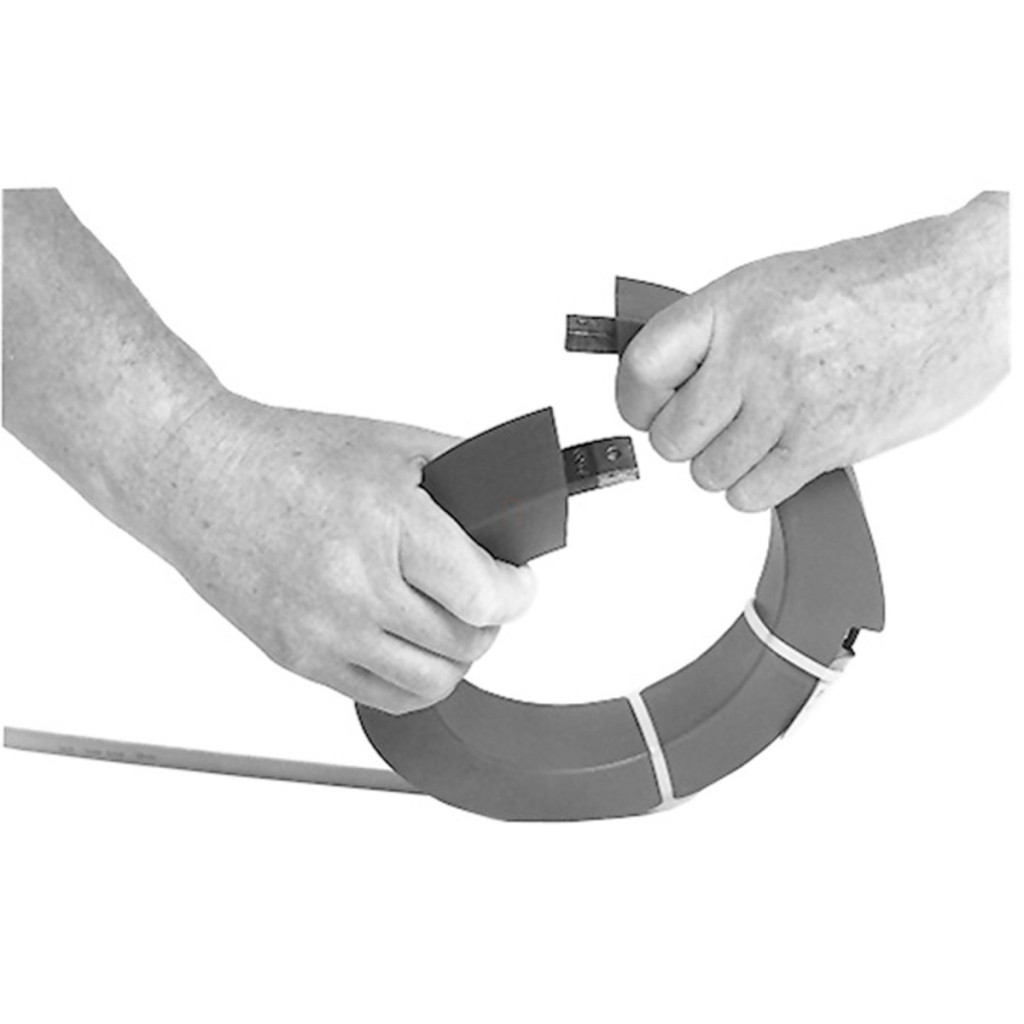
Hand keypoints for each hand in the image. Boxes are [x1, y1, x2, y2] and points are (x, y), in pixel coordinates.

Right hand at [155, 392, 536, 713]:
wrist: (200, 476)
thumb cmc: (287, 456)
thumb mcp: (393, 443)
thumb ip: (465, 473)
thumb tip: (517, 507)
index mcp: (388, 524)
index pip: (484, 596)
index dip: (518, 593)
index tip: (519, 584)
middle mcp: (355, 585)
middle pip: (466, 643)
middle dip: (490, 620)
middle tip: (484, 596)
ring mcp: (323, 630)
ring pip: (431, 683)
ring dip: (456, 656)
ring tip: (450, 624)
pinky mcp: (298, 658)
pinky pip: (385, 699)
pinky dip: (413, 679)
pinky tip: (411, 646)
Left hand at [616, 193, 1007, 509]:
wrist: (964, 292)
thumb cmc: (879, 284)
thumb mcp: (776, 284)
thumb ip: (716, 331)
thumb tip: (666, 378)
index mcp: (732, 303)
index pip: (640, 368)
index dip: (634, 400)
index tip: (646, 409)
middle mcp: (752, 353)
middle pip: (671, 436)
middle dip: (688, 439)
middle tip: (717, 424)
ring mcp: (786, 401)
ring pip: (707, 473)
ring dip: (726, 465)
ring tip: (762, 435)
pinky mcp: (820, 445)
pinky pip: (749, 495)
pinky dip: (758, 487)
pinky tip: (781, 457)